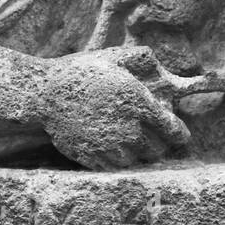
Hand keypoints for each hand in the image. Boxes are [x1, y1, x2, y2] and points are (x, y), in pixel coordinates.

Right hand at [40, 47, 190, 169]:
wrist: (46, 93)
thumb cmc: (81, 71)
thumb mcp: (114, 57)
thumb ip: (142, 59)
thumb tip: (162, 64)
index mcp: (139, 104)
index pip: (173, 131)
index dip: (179, 133)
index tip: (178, 132)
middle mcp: (129, 129)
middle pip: (158, 149)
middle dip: (159, 142)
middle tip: (152, 132)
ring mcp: (110, 147)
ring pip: (138, 160)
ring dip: (139, 151)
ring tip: (130, 137)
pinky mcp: (94, 159)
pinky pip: (116, 167)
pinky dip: (119, 159)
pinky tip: (112, 143)